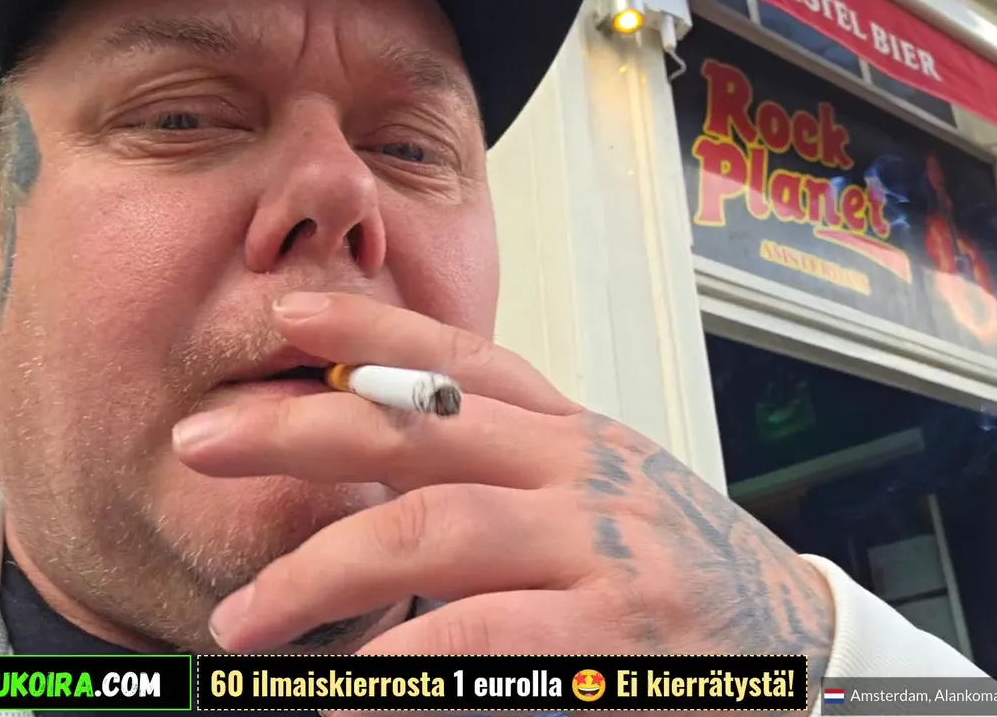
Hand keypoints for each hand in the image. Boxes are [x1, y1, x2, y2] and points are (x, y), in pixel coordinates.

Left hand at [173, 291, 834, 712]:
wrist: (796, 639)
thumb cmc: (682, 566)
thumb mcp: (604, 488)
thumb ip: (515, 465)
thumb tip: (394, 449)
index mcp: (575, 435)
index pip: (463, 360)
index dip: (372, 328)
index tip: (286, 316)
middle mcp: (583, 473)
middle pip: (419, 433)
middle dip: (298, 434)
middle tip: (200, 441)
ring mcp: (600, 550)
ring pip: (432, 535)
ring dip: (320, 574)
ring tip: (244, 619)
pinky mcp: (613, 637)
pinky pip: (478, 645)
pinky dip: (400, 667)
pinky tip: (343, 688)